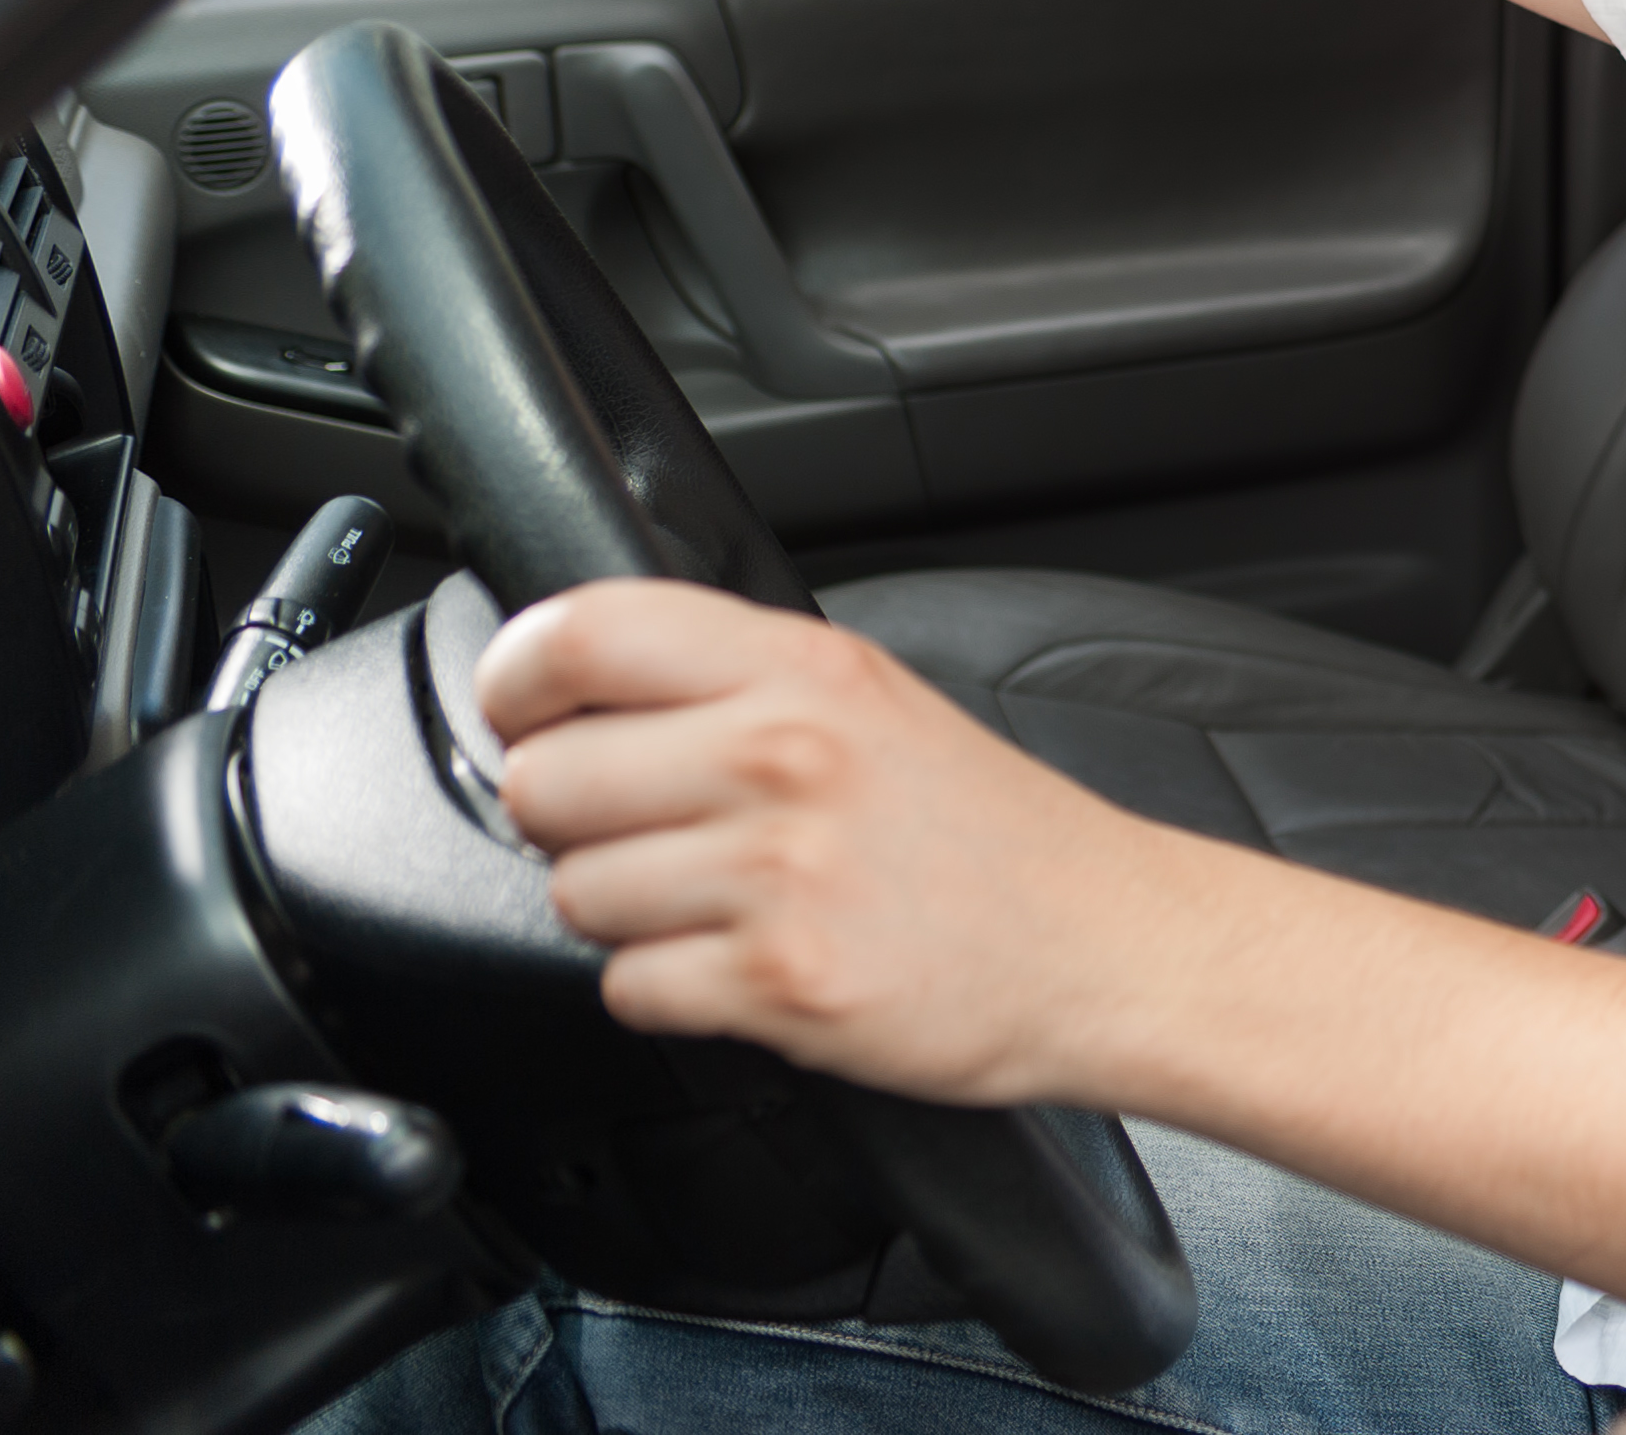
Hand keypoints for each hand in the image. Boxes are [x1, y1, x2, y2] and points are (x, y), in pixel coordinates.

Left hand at [478, 579, 1186, 1106]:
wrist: (1105, 944)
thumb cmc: (992, 833)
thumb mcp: (876, 699)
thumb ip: (738, 678)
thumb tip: (583, 686)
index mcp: (803, 668)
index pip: (579, 636)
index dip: (519, 681)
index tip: (530, 713)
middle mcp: (783, 755)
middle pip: (542, 781)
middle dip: (570, 820)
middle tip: (643, 831)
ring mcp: (779, 872)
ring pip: (574, 894)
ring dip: (625, 913)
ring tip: (718, 903)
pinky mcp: (780, 982)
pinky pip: (629, 989)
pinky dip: (670, 990)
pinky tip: (744, 963)